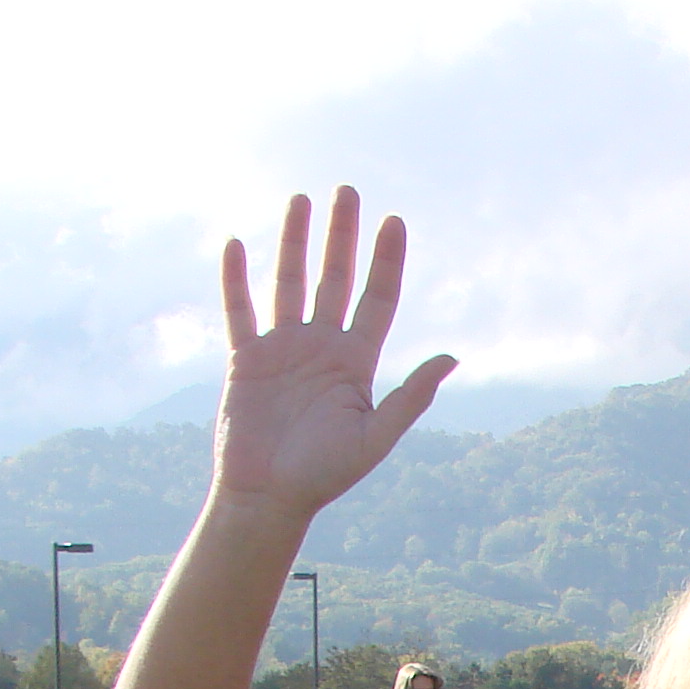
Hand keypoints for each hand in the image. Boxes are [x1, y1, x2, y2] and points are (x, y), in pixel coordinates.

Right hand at [211, 187, 454, 522]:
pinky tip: (237, 243)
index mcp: (356, 362)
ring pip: (290, 282)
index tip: (394, 220)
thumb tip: (453, 357)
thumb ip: (410, 396)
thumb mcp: (375, 437)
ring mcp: (283, 349)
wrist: (269, 498)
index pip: (377, 298)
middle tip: (348, 190)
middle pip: (335, 278)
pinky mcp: (246, 359)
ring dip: (295, 242)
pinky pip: (240, 310)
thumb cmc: (325, 476)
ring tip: (301, 199)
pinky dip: (236, 279)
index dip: (387, 261)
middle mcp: (322, 347)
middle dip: (342, 235)